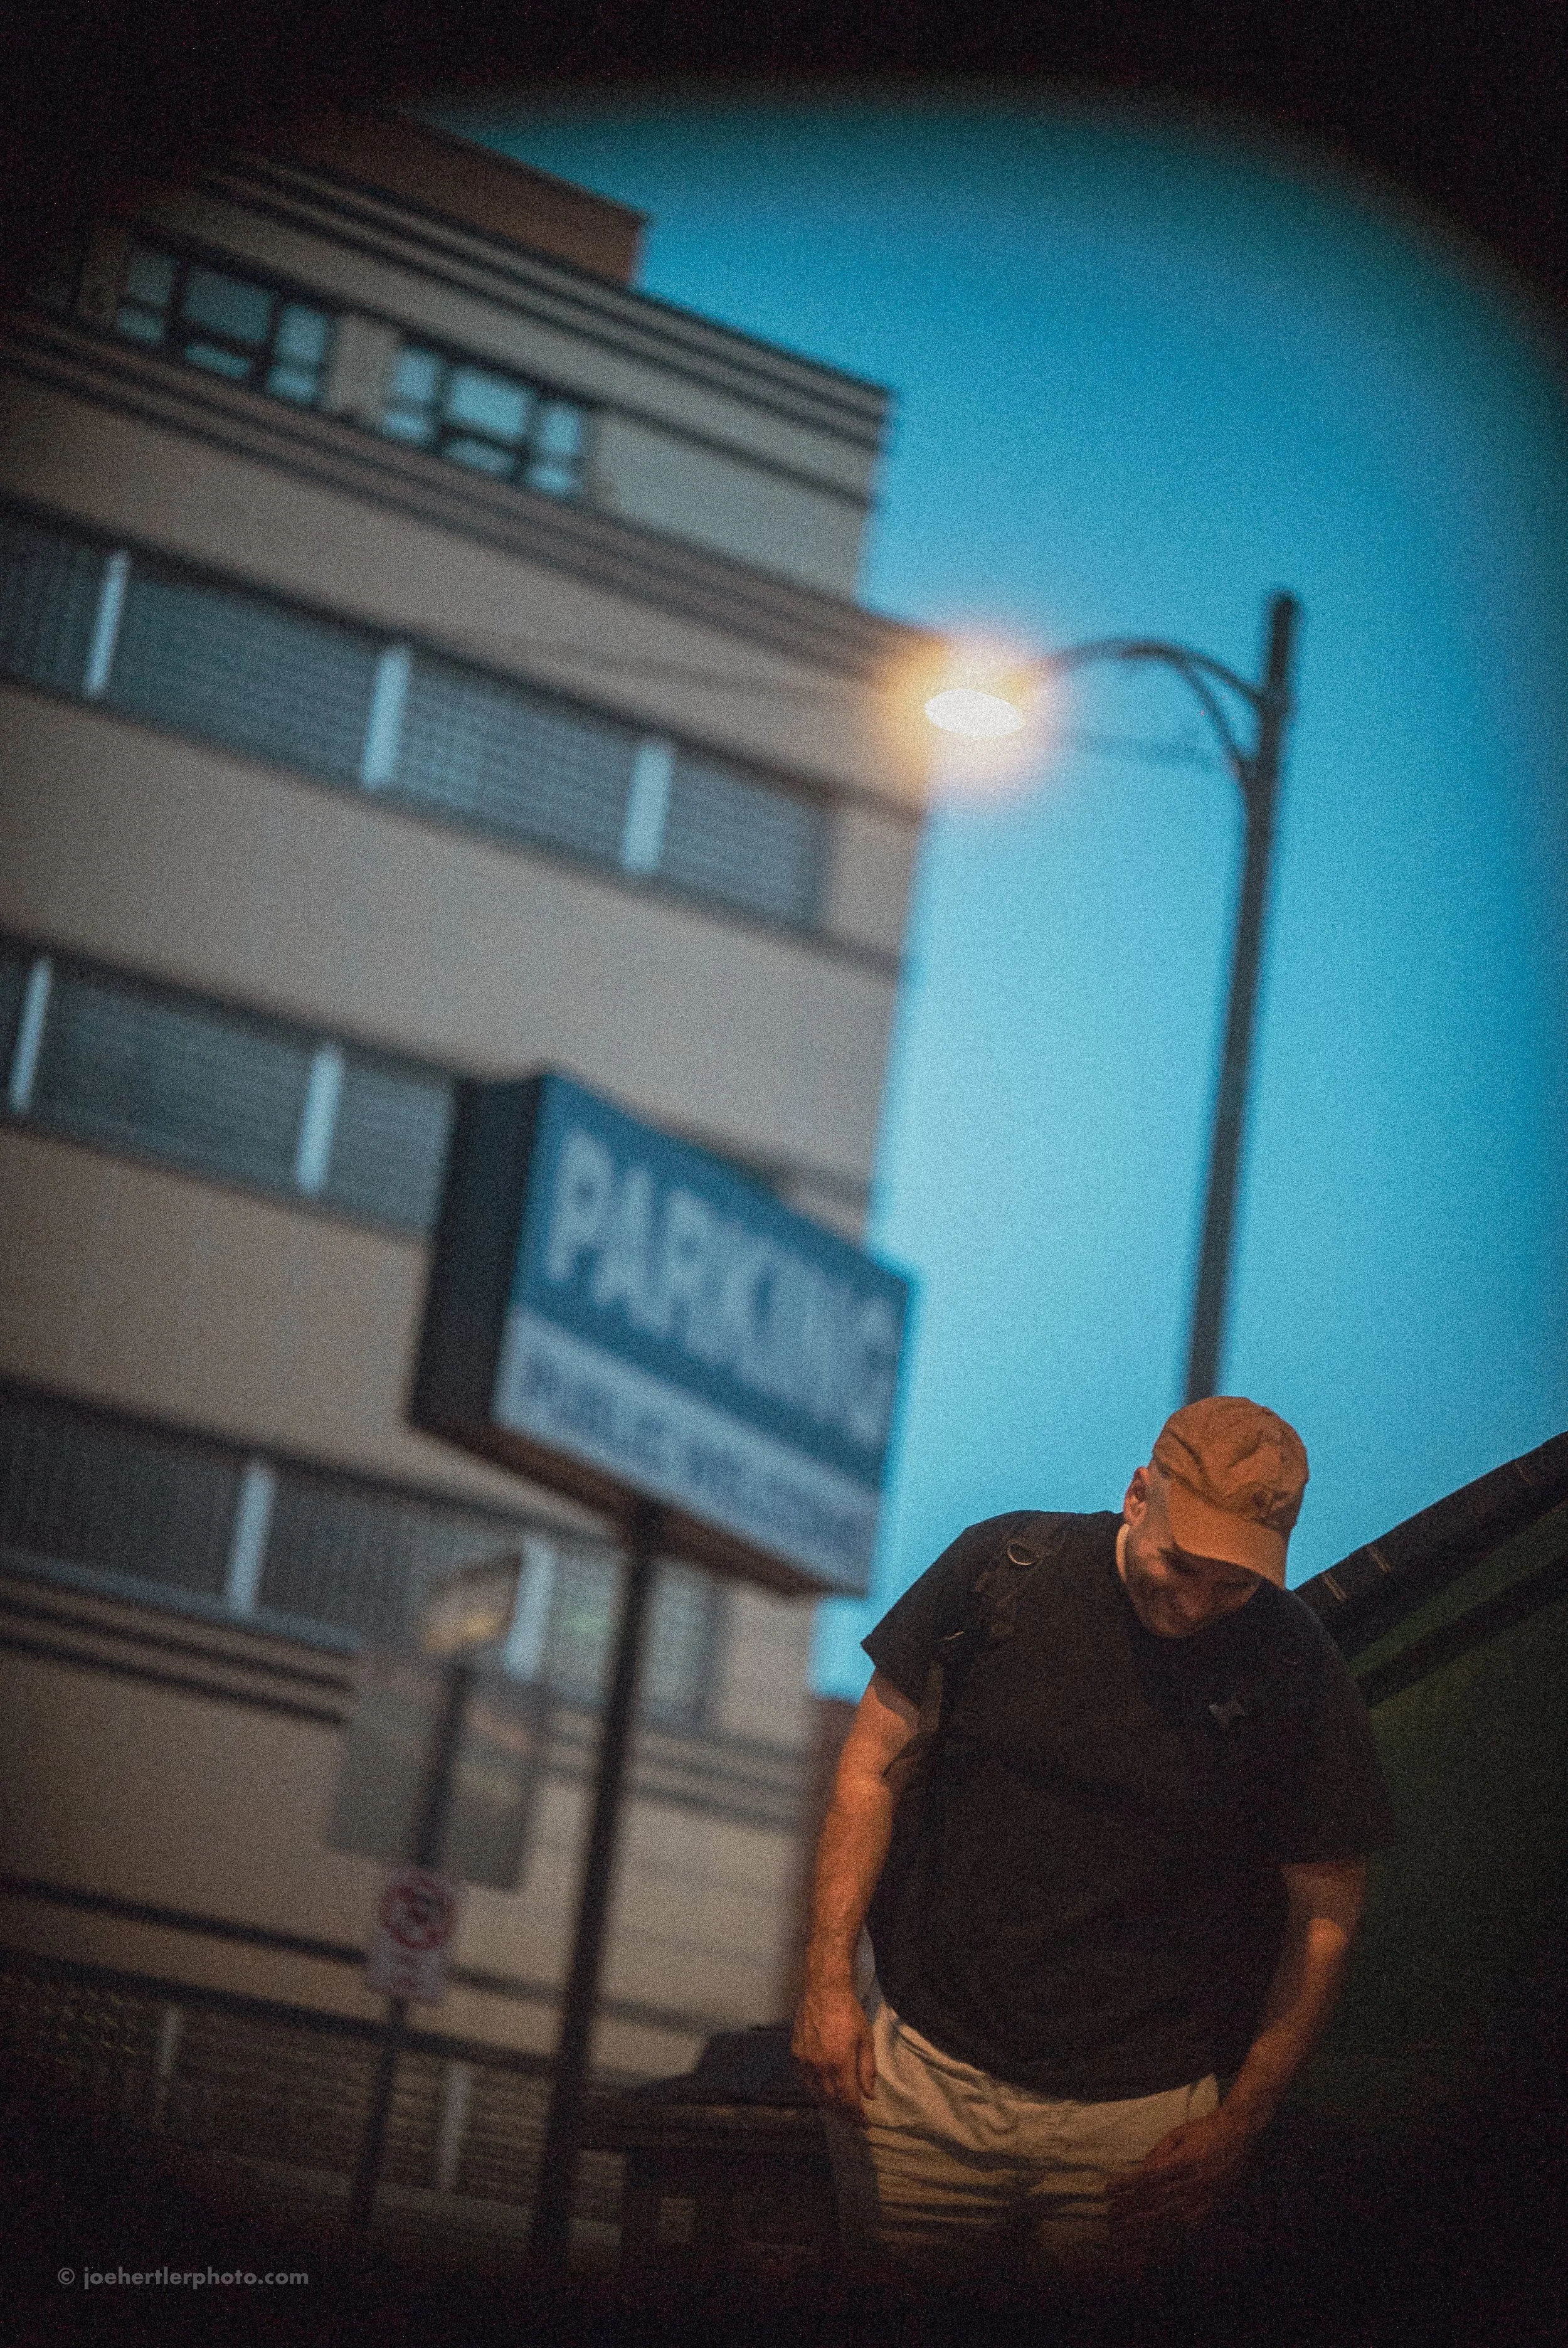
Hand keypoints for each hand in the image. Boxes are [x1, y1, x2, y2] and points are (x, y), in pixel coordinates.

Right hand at [792, 1982, 875, 2115]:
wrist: (823, 1991)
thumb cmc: (849, 2012)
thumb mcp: (866, 2039)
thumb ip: (867, 2070)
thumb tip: (870, 2095)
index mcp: (840, 2063)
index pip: (849, 2100)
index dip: (857, 2116)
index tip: (865, 2124)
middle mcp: (820, 2067)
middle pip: (832, 2101)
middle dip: (845, 2114)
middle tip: (855, 2119)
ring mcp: (805, 2062)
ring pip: (817, 2095)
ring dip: (830, 2106)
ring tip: (841, 2110)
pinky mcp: (795, 2055)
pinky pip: (805, 2083)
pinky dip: (815, 2092)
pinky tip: (823, 2093)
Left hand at [1103, 2104, 1259, 2231]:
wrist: (1241, 2134)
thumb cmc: (1206, 2130)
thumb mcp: (1179, 2133)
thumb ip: (1159, 2153)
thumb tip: (1138, 2171)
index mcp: (1185, 2160)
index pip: (1149, 2176)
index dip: (1127, 2185)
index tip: (1108, 2189)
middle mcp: (1195, 2181)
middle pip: (1157, 2200)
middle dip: (1131, 2209)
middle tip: (1111, 2215)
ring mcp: (1206, 2198)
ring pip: (1171, 2219)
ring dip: (1146, 2227)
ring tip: (1125, 2231)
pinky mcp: (1214, 2208)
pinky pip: (1189, 2228)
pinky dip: (1170, 2235)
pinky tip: (1153, 2240)